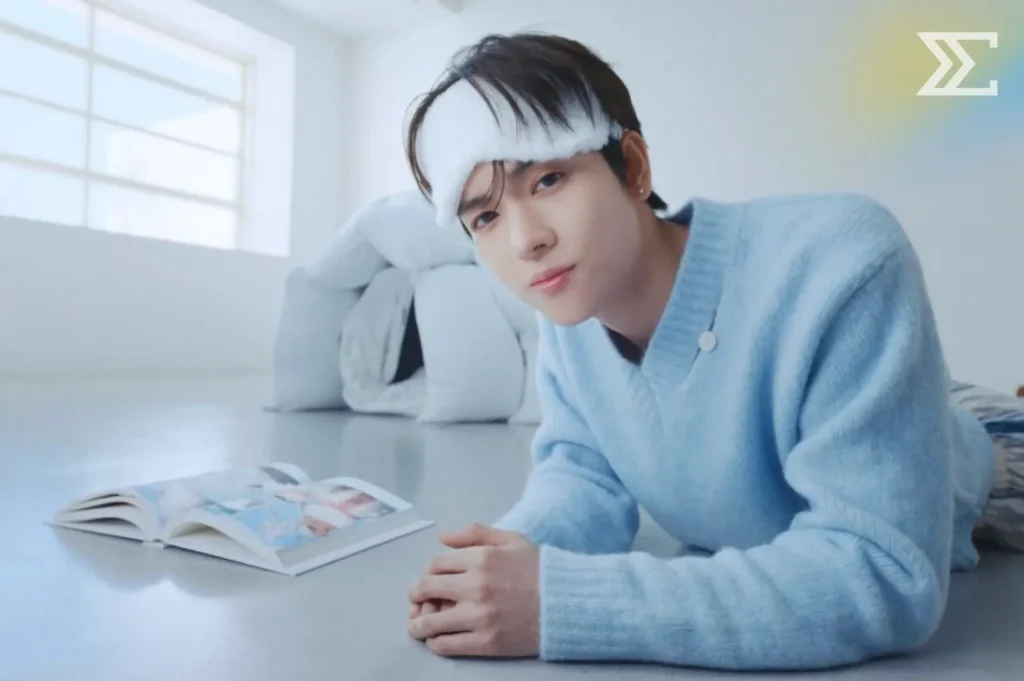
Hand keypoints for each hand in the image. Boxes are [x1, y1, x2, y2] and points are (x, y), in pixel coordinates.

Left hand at [407, 523, 539, 657]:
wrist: (567, 603)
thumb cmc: (539, 570)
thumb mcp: (510, 540)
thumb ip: (474, 533)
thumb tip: (442, 537)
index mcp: (481, 558)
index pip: (434, 564)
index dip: (427, 572)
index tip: (428, 579)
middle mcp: (476, 585)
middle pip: (425, 589)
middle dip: (415, 595)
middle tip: (415, 601)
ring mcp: (479, 616)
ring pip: (430, 622)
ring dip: (417, 624)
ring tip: (417, 626)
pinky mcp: (486, 642)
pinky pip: (446, 645)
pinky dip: (435, 643)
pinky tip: (438, 640)